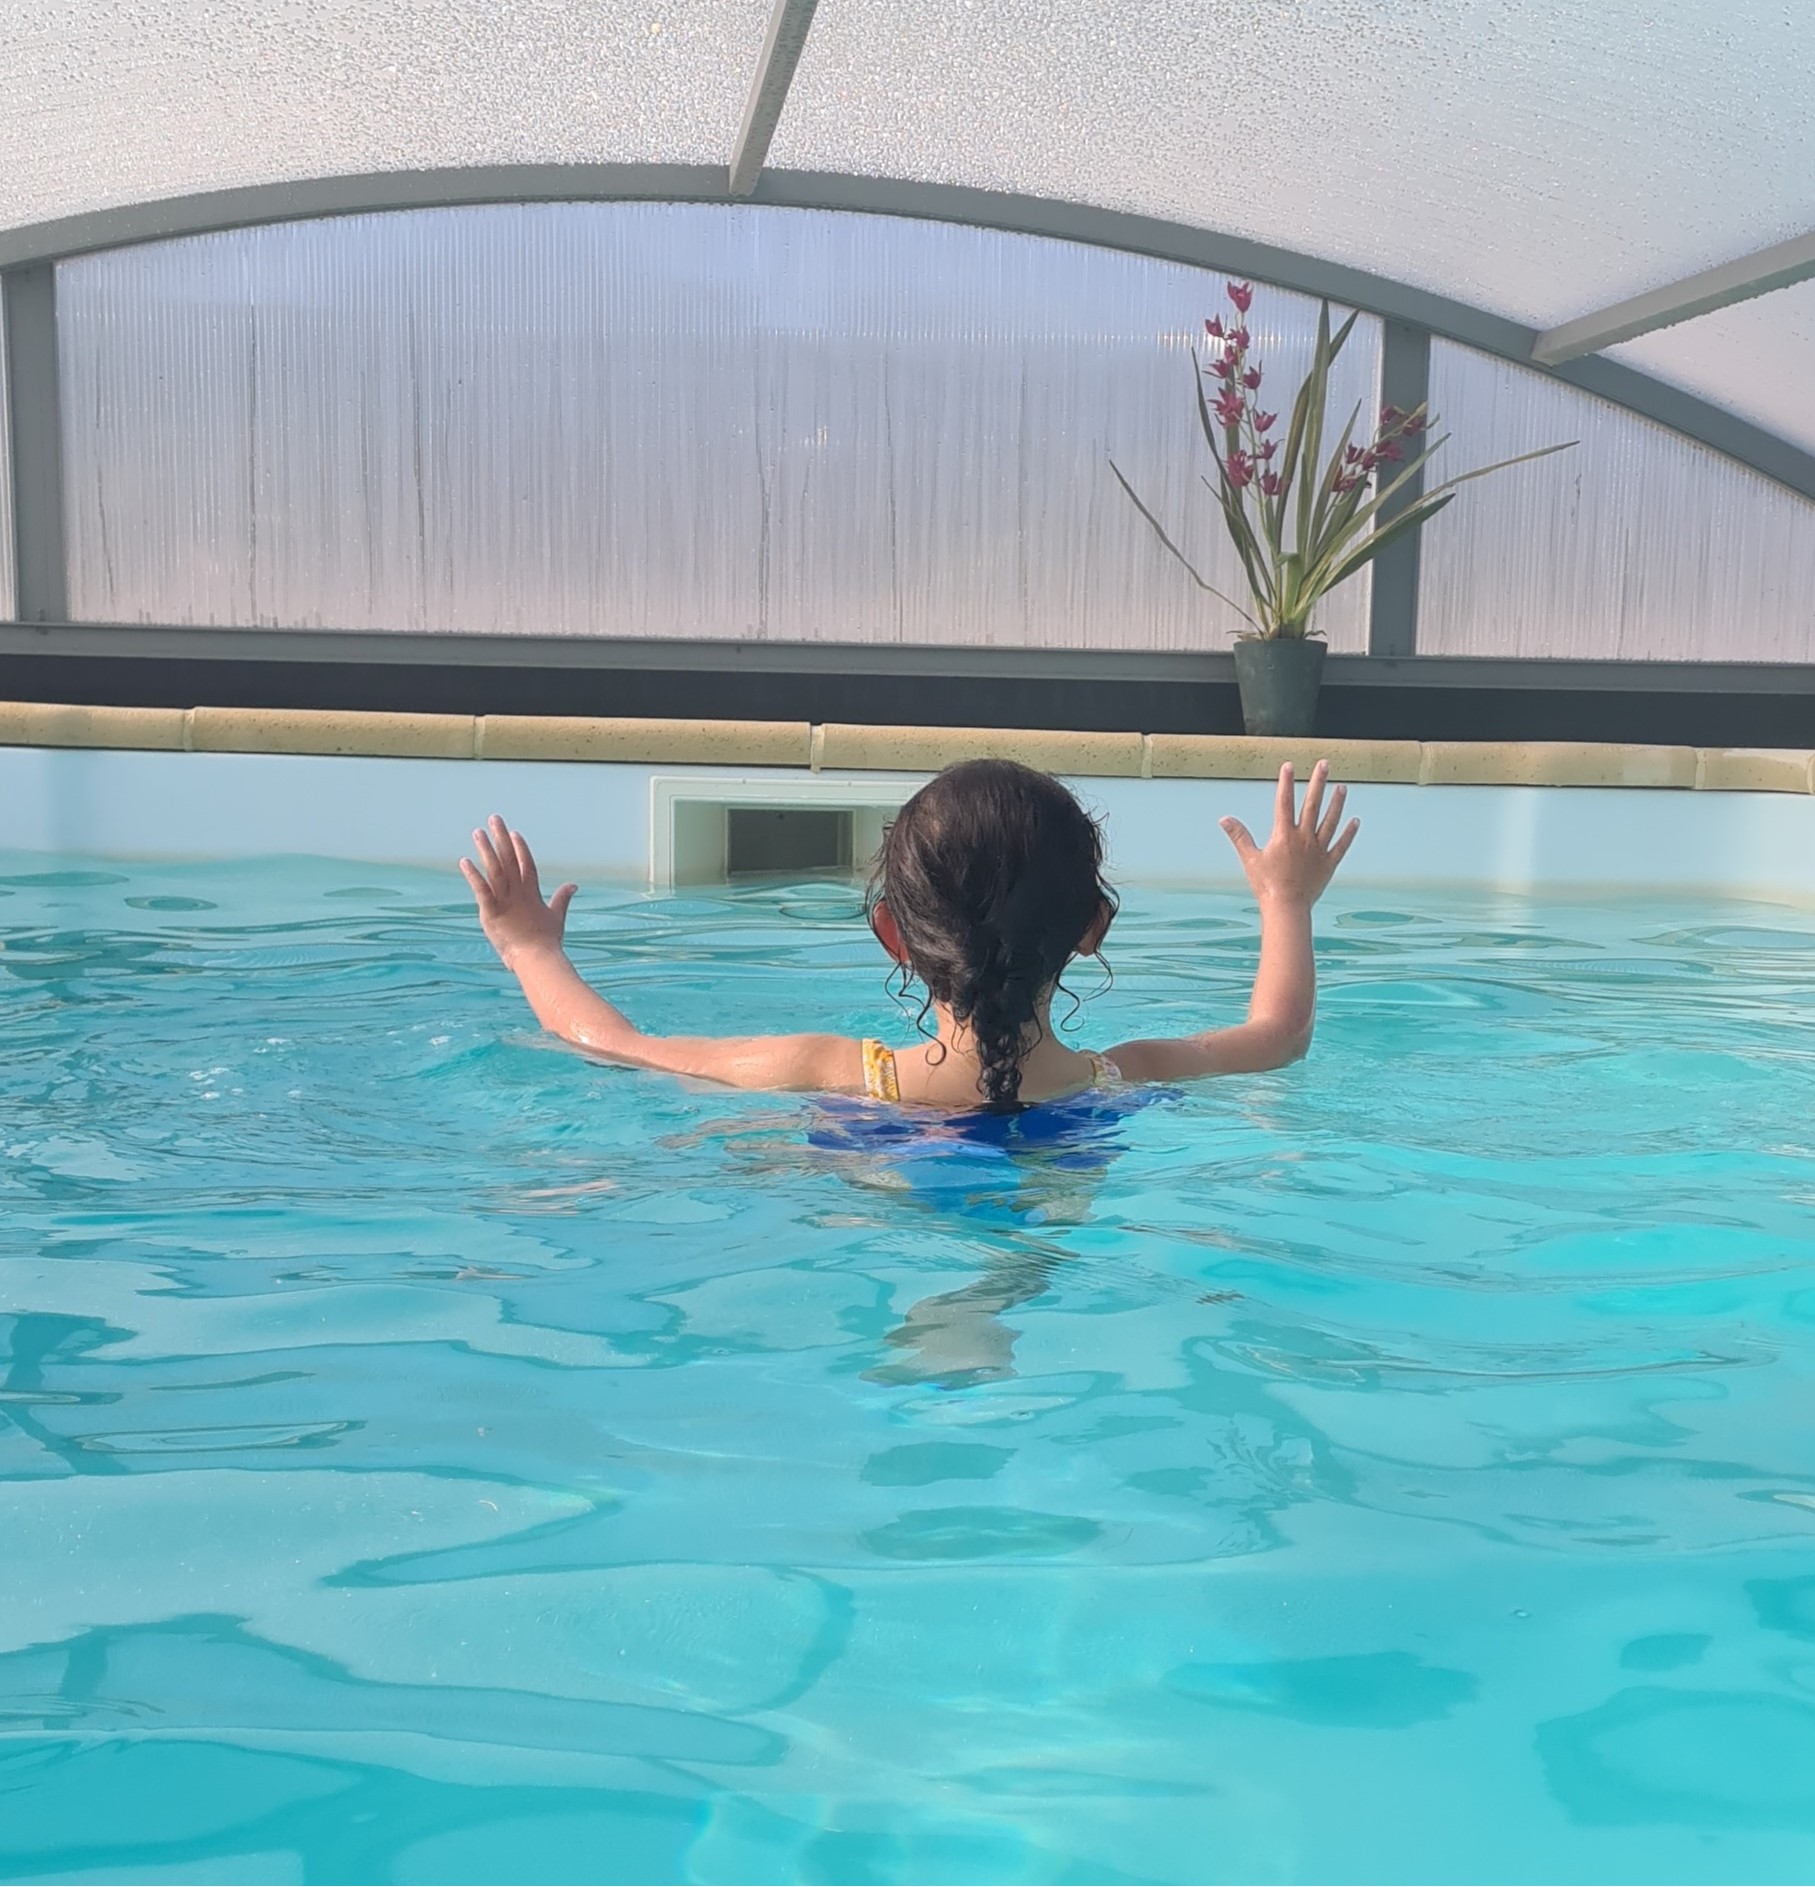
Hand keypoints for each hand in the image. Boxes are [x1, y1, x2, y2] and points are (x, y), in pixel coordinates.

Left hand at [460, 815, 577, 965]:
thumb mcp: (557, 917)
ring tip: (478, 832)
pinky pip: (481, 890)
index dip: (520, 848)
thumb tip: (574, 885)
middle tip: (493, 818)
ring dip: (486, 850)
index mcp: (532, 893)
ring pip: (494, 870)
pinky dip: (473, 876)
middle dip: (501, 838)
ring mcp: (505, 901)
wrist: (538, 959)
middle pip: (509, 859)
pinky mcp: (492, 912)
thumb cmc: (547, 942)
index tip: (513, 833)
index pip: (526, 864)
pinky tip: (465, 861)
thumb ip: (563, 898)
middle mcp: (518, 892)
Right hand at [1220, 761, 1357, 908]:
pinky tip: (1355, 821)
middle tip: (1325, 764)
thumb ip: (1239, 836)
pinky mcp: (1328, 864)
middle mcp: (1304, 838)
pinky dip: (1349, 833)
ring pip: (1330, 821)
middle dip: (1318, 782)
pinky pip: (1341, 845)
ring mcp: (1318, 850)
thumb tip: (1224, 819)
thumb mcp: (1250, 859)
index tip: (1289, 765)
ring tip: (1342, 787)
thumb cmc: (1266, 885)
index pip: (1284, 802)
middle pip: (1312, 804)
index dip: (1286, 782)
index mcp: (1283, 835)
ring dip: (1337, 803)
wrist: (1287, 908)